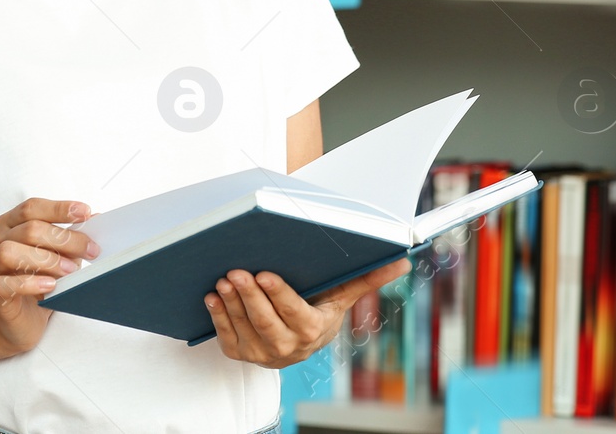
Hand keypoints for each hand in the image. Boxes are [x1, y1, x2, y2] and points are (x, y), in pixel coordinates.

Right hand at [0, 198, 97, 355]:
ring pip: (11, 251)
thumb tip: (96, 218)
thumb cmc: (39, 279)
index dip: (59, 208)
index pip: (32, 208)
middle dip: (65, 238)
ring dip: (47, 259)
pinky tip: (51, 285)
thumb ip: (73, 236)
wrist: (18, 318)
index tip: (85, 213)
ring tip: (70, 270)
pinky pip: (6, 283)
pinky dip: (31, 282)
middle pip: (29, 229)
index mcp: (12, 224)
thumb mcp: (61, 254)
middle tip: (91, 250)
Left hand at [204, 258, 411, 368]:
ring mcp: (262, 354)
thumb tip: (402, 260)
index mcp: (312, 330)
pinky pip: (227, 337)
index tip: (265, 274)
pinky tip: (213, 297)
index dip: (279, 295)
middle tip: (237, 272)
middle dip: (249, 296)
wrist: (299, 343)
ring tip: (223, 280)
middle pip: (265, 322)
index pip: (294, 313)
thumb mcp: (343, 296)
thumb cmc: (320, 310)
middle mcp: (287, 348)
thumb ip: (368, 278)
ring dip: (230, 305)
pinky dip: (218, 317)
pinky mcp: (242, 354)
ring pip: (243, 328)